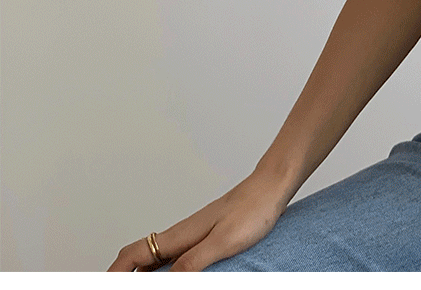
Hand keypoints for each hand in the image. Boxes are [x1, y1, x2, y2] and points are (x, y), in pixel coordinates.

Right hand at [106, 170, 288, 271]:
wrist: (271, 188)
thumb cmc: (252, 210)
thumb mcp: (222, 242)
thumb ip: (193, 262)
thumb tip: (167, 282)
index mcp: (179, 236)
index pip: (133, 255)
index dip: (114, 272)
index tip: (104, 284)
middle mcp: (182, 234)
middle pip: (140, 257)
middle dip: (123, 274)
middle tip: (114, 285)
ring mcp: (193, 234)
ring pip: (157, 257)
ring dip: (143, 273)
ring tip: (138, 284)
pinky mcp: (207, 235)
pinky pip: (176, 256)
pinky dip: (165, 270)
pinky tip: (175, 277)